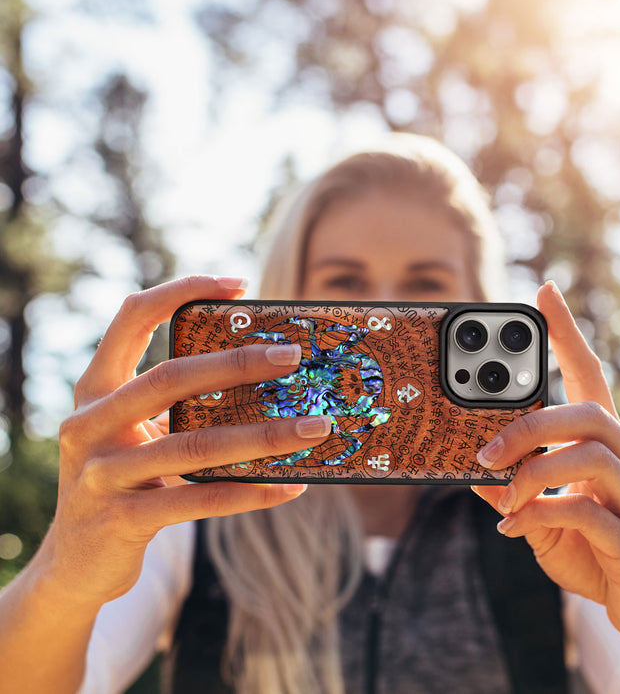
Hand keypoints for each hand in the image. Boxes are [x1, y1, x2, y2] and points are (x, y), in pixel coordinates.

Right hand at [43, 276, 330, 608]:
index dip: (181, 291)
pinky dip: (251, 492)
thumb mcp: (134, 434)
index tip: (239, 285)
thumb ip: (174, 406)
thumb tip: (263, 381)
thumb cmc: (122, 481)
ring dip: (265, 436)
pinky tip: (291, 486)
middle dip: (238, 362)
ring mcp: (102, 473)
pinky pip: (201, 499)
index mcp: (96, 390)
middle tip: (294, 355)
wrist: (74, 563)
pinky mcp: (122, 519)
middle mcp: (90, 423)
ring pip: (196, 444)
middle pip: (171, 377)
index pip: (132, 318)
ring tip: (316, 428)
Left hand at [472, 281, 619, 643]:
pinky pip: (587, 512)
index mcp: (604, 445)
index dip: (568, 334)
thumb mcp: (539, 513)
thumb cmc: (591, 548)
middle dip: (530, 425)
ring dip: (533, 472)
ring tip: (501, 494)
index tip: (545, 293)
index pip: (589, 375)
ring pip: (590, 455)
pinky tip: (514, 527)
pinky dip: (541, 513)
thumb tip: (472, 471)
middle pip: (588, 412)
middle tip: (485, 452)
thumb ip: (513, 489)